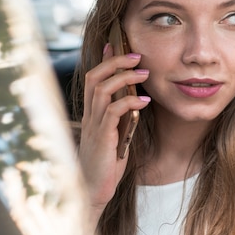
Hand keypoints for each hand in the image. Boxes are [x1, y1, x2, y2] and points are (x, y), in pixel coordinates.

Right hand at [79, 44, 149, 222]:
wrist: (93, 190)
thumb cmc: (106, 164)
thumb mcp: (116, 135)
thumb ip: (120, 117)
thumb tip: (135, 99)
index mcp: (92, 113)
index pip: (93, 78)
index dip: (104, 60)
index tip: (115, 44)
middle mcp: (90, 115)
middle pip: (95, 77)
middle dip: (115, 62)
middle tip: (137, 55)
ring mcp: (94, 125)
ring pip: (103, 89)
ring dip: (125, 77)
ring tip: (144, 73)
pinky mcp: (102, 137)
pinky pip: (113, 111)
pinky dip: (130, 102)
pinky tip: (145, 101)